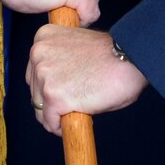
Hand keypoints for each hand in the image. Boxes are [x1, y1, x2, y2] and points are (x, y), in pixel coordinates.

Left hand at [27, 26, 146, 132]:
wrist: (130, 59)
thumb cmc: (113, 55)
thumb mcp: (77, 48)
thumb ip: (60, 59)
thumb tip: (56, 83)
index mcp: (44, 37)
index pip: (34, 71)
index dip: (50, 85)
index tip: (66, 90)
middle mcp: (38, 53)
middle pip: (34, 90)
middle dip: (51, 101)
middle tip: (74, 103)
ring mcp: (44, 75)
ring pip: (40, 109)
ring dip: (57, 115)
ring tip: (78, 110)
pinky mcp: (54, 96)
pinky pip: (50, 122)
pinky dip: (61, 127)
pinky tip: (78, 119)